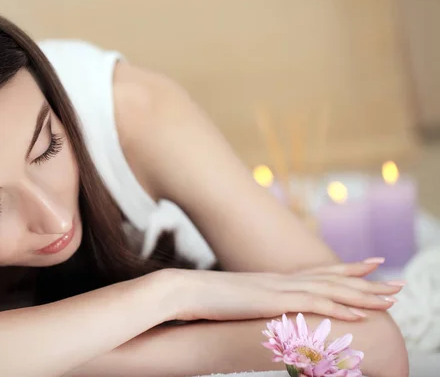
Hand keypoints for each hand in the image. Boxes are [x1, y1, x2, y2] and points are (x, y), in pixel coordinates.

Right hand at [166, 259, 403, 321]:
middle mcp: (281, 280)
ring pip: (331, 288)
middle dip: (365, 281)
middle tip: (394, 282)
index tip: (368, 265)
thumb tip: (253, 311)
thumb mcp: (233, 303)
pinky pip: (316, 303)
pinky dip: (342, 306)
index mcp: (272, 281)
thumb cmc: (202, 300)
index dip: (344, 270)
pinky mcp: (273, 299)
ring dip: (363, 293)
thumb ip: (248, 305)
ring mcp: (279, 288)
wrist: (184, 291)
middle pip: (331, 278)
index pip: (316, 273)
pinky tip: (362, 312)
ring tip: (391, 296)